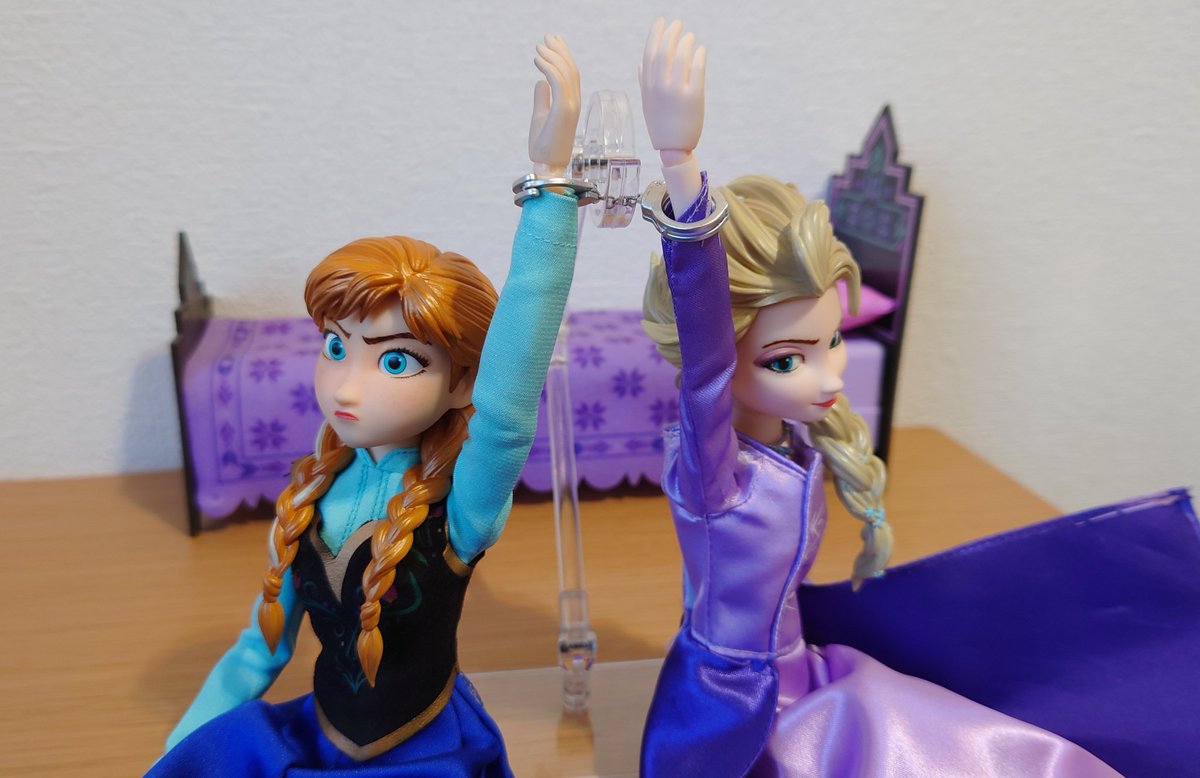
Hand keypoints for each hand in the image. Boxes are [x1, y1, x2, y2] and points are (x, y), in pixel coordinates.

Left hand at [528, 34, 580, 176]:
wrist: (547, 164)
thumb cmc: (544, 145)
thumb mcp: (540, 115)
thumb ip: (542, 98)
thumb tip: (541, 82)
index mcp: (571, 103)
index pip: (571, 74)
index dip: (564, 55)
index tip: (553, 41)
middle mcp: (574, 102)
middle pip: (571, 69)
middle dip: (559, 50)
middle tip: (547, 37)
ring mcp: (571, 105)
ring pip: (565, 72)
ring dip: (552, 56)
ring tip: (538, 47)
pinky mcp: (564, 109)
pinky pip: (558, 81)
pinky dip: (548, 67)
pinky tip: (537, 60)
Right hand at [639, 18, 706, 158]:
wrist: (673, 148)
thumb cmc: (661, 124)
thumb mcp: (648, 103)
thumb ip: (644, 82)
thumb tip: (641, 65)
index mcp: (648, 86)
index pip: (650, 53)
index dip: (655, 34)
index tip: (661, 21)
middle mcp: (660, 87)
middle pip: (664, 51)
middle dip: (671, 33)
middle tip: (678, 24)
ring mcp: (676, 92)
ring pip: (681, 57)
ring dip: (686, 42)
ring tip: (691, 37)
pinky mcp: (693, 97)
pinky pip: (697, 69)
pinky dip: (699, 56)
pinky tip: (701, 50)